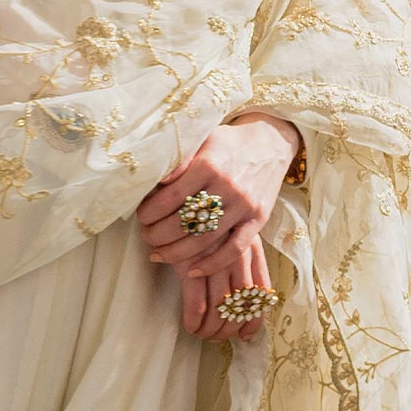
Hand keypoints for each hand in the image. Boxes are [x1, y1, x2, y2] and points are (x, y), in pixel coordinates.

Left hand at [136, 114, 300, 339]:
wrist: (270, 144)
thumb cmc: (227, 143)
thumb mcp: (201, 139)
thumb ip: (179, 160)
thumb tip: (154, 182)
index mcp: (209, 164)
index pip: (170, 197)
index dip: (149, 212)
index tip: (140, 216)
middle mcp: (227, 186)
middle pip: (184, 222)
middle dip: (158, 234)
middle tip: (146, 236)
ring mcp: (244, 205)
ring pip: (205, 240)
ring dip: (176, 253)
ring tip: (158, 254)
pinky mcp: (258, 219)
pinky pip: (234, 249)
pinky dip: (212, 264)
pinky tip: (192, 271)